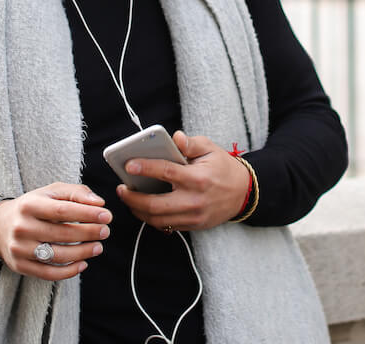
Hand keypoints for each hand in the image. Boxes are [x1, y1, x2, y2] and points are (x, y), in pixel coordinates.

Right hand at [0, 183, 112, 279]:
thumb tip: (99, 203)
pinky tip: (83, 263)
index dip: (87, 214)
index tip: (107, 216)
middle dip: (89, 233)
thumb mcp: (50, 192)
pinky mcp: (21, 266)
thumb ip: (76, 193)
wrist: (0, 225)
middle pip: (62, 234)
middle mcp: (22, 227)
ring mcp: (20, 249)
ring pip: (57, 255)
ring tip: (98, 247)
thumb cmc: (33, 207)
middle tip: (106, 231)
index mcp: (30, 205)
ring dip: (83, 252)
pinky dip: (69, 271)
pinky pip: (48, 273)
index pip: (63, 211)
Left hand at [115, 131, 249, 231]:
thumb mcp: (210, 148)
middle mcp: (194, 200)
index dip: (145, 168)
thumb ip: (191, 143)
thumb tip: (174, 137)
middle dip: (133, 198)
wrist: (243, 193)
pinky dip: (152, 219)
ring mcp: (194, 216)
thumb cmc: (223, 167)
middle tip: (121, 189)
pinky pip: (167, 226)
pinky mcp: (194, 226)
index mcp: (197, 178)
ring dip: (139, 211)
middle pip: (156, 204)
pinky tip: (144, 209)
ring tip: (129, 199)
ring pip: (158, 220)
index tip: (129, 165)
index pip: (166, 172)